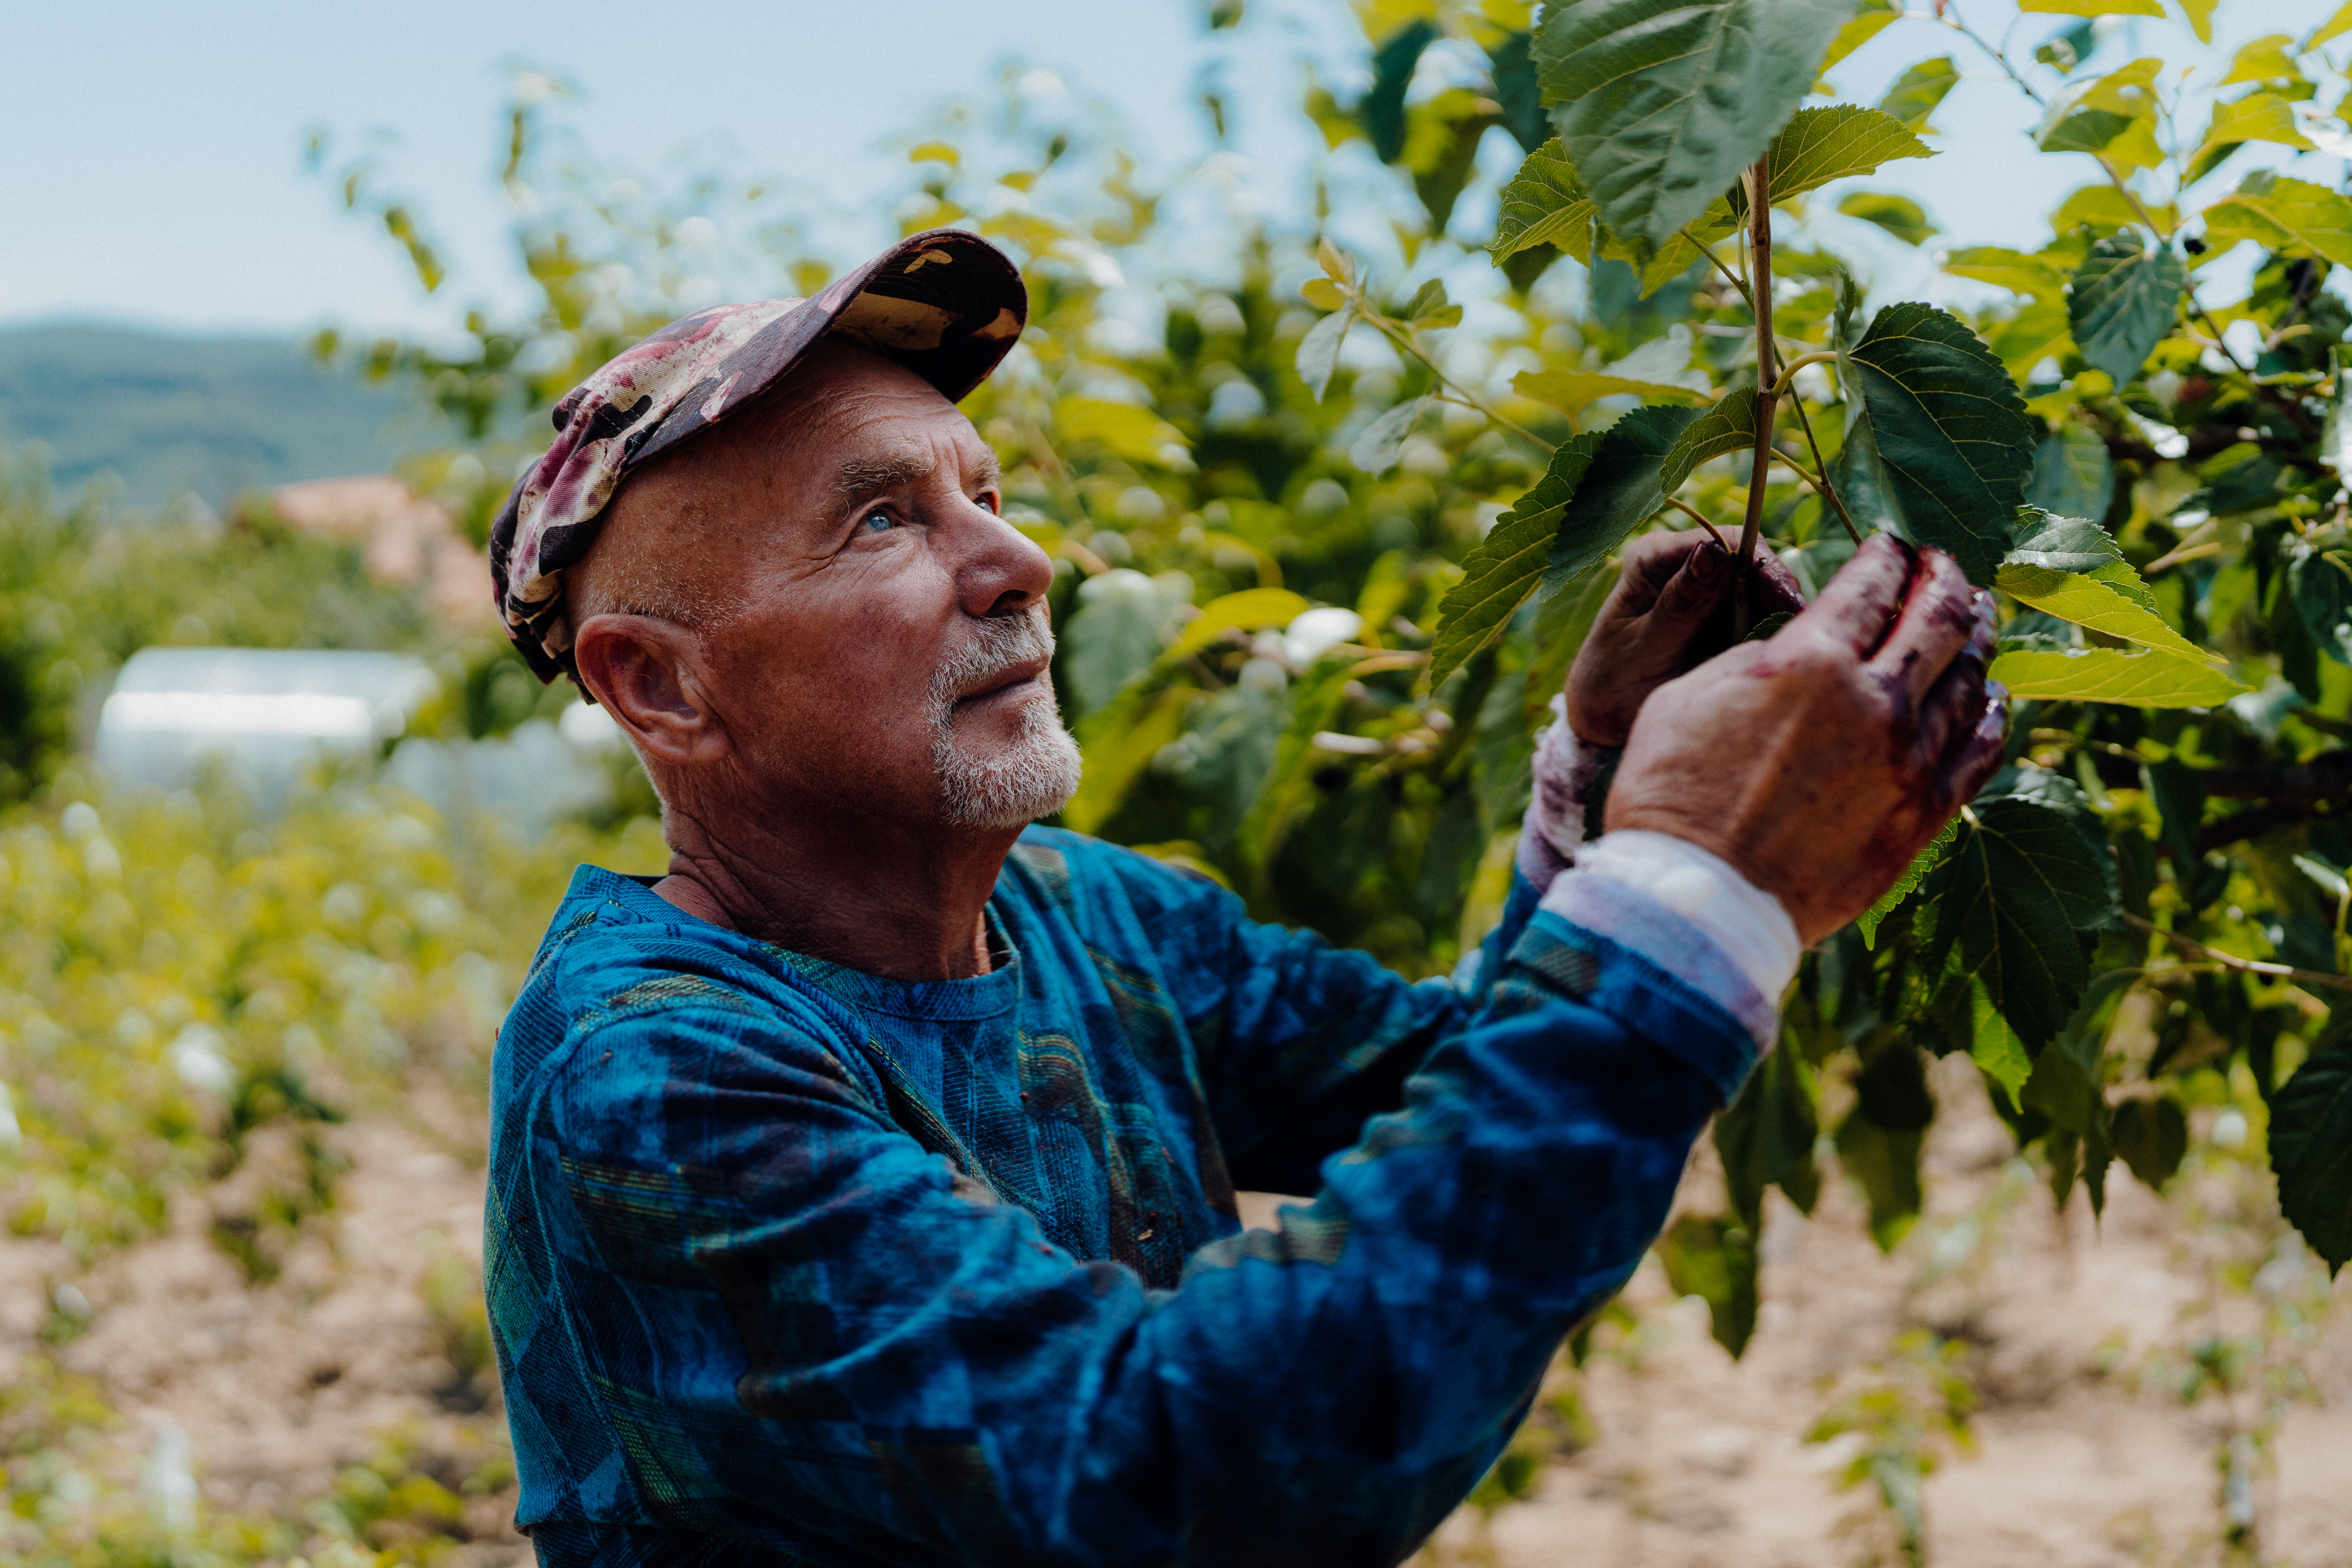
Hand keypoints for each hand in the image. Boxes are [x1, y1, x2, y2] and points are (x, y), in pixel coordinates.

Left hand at [1564, 529, 1808, 746]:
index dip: (1763, 566)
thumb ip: (1680, 604)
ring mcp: (1708, 589)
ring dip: (1780, 616)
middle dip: (1778, 594)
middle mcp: (1684, 563)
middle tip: (1802, 631)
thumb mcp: (1644, 647)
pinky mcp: (1725, 615)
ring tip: (1792, 649)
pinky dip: (1773, 633)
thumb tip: (1713, 552)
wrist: (1604, 716)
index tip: (1787, 602)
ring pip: (1764, 590)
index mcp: (1654, 557)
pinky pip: (1763, 617)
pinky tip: (1778, 655)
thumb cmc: (1611, 682)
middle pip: (1752, 562)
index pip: (1723, 540)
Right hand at [1604, 535, 2006, 944]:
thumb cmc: (1671, 795)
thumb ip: (1754, 662)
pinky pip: (1980, 752)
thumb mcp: (1687, 697)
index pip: (1872, 583)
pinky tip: (1991, 700)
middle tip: (1945, 565)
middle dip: (1946, 579)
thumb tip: (1797, 651)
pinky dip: (1991, 717)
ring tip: (1975, 621)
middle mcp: (1873, 700)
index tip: (1893, 543)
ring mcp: (1907, 760)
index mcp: (1810, 660)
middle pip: (1938, 617)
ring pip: (1969, 680)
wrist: (1700, 898)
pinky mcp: (1922, 815)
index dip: (1888, 553)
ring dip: (1975, 639)